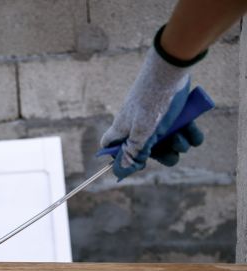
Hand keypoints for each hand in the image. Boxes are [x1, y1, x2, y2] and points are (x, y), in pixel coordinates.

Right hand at [101, 47, 204, 179]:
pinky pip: (183, 131)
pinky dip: (190, 133)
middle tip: (170, 150)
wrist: (170, 70)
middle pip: (146, 151)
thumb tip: (121, 170)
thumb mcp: (142, 130)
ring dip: (179, 143)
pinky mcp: (174, 113)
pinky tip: (192, 127)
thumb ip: (133, 151)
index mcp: (124, 130)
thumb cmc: (152, 101)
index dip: (118, 157)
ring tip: (182, 133)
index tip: (135, 162)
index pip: (110, 145)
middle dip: (162, 154)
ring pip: (168, 142)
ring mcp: (157, 120)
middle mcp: (138, 126)